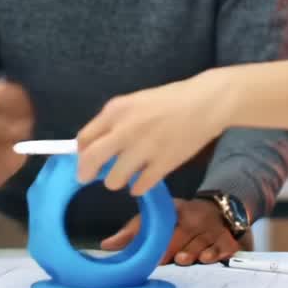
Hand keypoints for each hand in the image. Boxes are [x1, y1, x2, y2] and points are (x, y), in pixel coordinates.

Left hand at [76, 70, 231, 195]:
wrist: (206, 103)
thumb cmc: (170, 100)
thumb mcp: (135, 102)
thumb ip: (114, 122)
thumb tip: (95, 146)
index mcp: (116, 110)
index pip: (84, 139)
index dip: (82, 153)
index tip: (85, 159)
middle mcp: (125, 130)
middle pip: (91, 161)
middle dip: (86, 173)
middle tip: (89, 178)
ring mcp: (144, 149)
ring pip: (113, 180)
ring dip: (117, 180)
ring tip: (127, 174)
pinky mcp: (162, 165)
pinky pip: (139, 187)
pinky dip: (138, 186)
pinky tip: (144, 178)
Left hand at [101, 199, 240, 265]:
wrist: (217, 210)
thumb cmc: (180, 218)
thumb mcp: (159, 217)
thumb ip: (133, 232)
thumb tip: (105, 246)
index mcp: (176, 210)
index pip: (167, 221)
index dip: (160, 236)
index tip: (154, 251)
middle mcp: (195, 218)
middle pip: (184, 234)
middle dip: (174, 247)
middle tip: (166, 257)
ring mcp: (212, 229)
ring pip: (202, 242)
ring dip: (193, 251)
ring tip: (184, 258)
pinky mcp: (227, 239)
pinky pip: (224, 246)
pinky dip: (217, 252)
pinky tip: (208, 258)